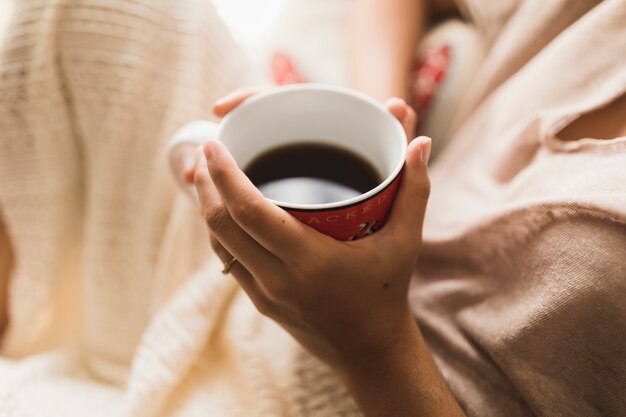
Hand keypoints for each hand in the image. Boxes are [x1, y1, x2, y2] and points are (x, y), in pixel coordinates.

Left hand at [191, 89, 430, 370]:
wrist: (369, 351)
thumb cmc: (387, 292)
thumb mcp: (407, 242)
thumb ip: (415, 190)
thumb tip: (421, 143)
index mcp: (310, 260)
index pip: (249, 212)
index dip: (224, 175)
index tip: (214, 144)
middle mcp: (278, 279)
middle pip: (220, 225)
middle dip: (205, 184)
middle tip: (204, 151)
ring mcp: (264, 294)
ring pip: (218, 243)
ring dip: (205, 207)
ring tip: (204, 174)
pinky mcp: (259, 302)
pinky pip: (227, 260)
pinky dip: (218, 231)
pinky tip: (222, 210)